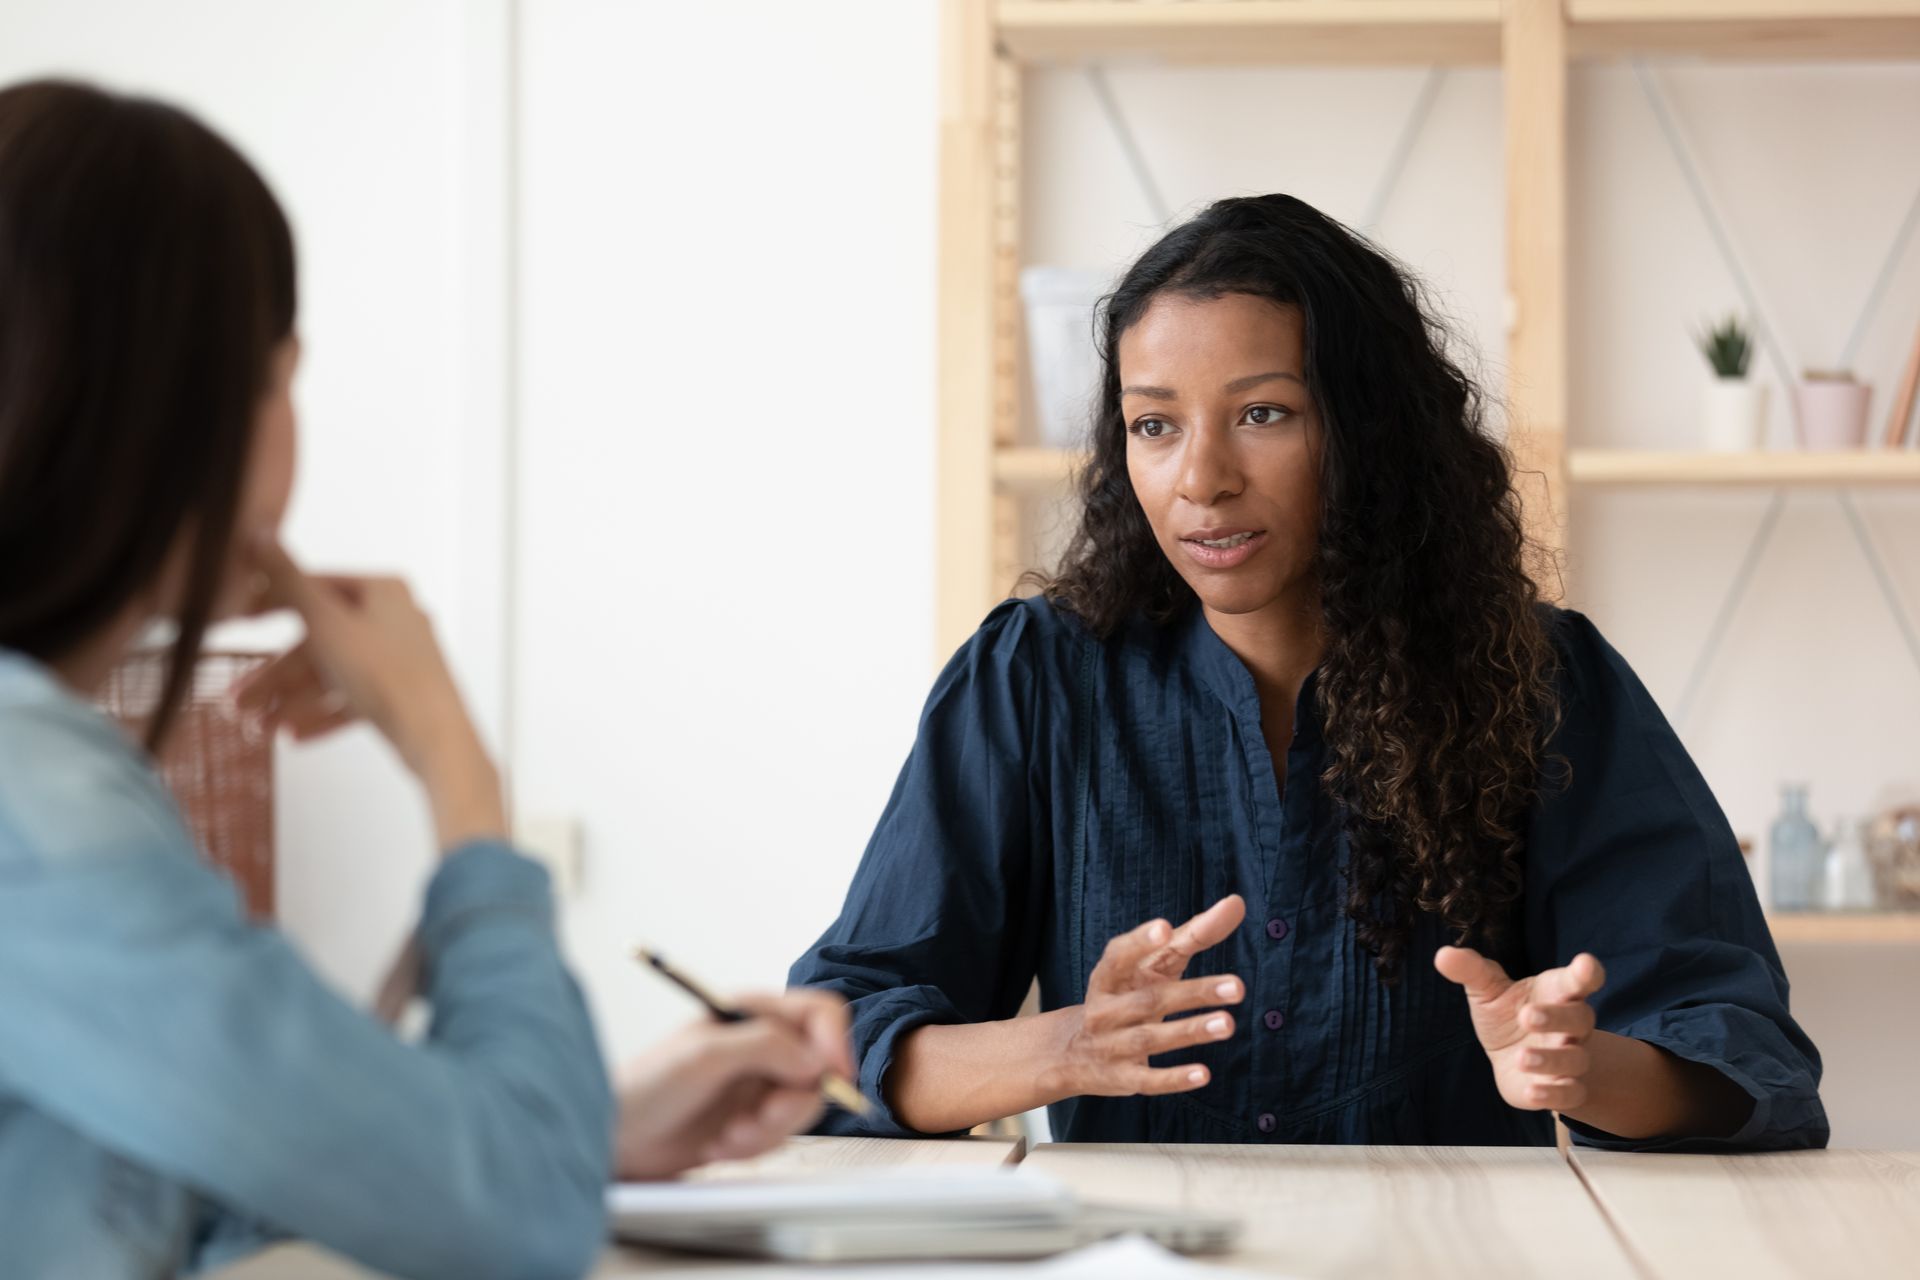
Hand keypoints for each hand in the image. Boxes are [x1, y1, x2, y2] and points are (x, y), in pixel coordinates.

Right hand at [233, 538, 503, 848]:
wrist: (436, 737)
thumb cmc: (388, 675)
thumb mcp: (326, 623)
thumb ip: (289, 582)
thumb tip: (261, 538)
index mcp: (383, 591)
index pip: (316, 586)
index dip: (273, 603)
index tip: (242, 621)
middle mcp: (396, 619)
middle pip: (320, 641)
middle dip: (276, 674)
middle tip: (241, 698)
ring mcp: (401, 658)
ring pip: (333, 675)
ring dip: (292, 700)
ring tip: (262, 726)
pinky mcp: (403, 693)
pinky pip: (352, 700)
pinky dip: (322, 716)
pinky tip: (294, 735)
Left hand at [614, 990, 853, 1180]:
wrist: (615, 1139)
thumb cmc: (645, 1087)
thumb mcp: (705, 1056)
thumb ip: (764, 1047)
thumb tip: (815, 1059)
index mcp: (753, 1012)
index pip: (820, 1013)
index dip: (835, 1041)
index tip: (834, 1075)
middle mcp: (763, 1044)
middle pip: (820, 1068)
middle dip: (791, 1102)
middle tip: (758, 1118)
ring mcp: (760, 1083)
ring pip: (803, 1106)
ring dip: (768, 1130)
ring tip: (727, 1137)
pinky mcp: (753, 1118)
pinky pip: (782, 1134)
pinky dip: (754, 1146)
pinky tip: (719, 1145)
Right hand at [1044, 895, 1246, 1100]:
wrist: (1074, 1052)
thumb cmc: (1126, 994)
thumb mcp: (1151, 964)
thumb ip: (1193, 935)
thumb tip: (1236, 903)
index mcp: (1108, 975)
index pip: (1120, 955)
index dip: (1140, 941)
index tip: (1166, 928)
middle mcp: (1105, 1009)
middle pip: (1150, 999)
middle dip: (1193, 993)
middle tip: (1237, 986)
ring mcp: (1111, 1045)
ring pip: (1150, 1038)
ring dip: (1189, 1031)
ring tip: (1228, 1024)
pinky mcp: (1122, 1078)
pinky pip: (1147, 1080)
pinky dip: (1173, 1078)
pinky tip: (1203, 1074)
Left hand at [1435, 946, 1605, 1112]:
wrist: (1513, 1061)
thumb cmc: (1507, 1015)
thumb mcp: (1487, 990)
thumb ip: (1471, 970)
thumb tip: (1443, 955)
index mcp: (1557, 993)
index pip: (1579, 980)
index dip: (1586, 972)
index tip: (1585, 965)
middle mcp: (1571, 1026)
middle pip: (1580, 1018)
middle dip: (1557, 1017)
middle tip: (1527, 1016)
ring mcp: (1571, 1057)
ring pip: (1575, 1058)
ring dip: (1552, 1058)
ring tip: (1523, 1057)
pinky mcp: (1564, 1089)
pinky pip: (1570, 1093)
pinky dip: (1553, 1094)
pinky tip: (1532, 1091)